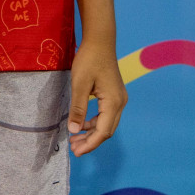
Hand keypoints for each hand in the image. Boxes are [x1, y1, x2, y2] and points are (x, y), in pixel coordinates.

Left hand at [68, 38, 125, 154]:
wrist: (100, 41)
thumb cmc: (88, 60)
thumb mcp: (79, 84)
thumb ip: (78, 108)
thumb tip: (74, 131)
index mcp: (113, 103)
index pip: (103, 131)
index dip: (90, 144)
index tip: (76, 152)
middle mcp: (120, 103)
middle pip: (107, 130)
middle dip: (91, 141)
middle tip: (73, 148)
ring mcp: (119, 99)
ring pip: (107, 124)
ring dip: (92, 133)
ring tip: (75, 139)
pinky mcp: (114, 95)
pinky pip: (106, 115)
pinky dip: (95, 122)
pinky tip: (82, 125)